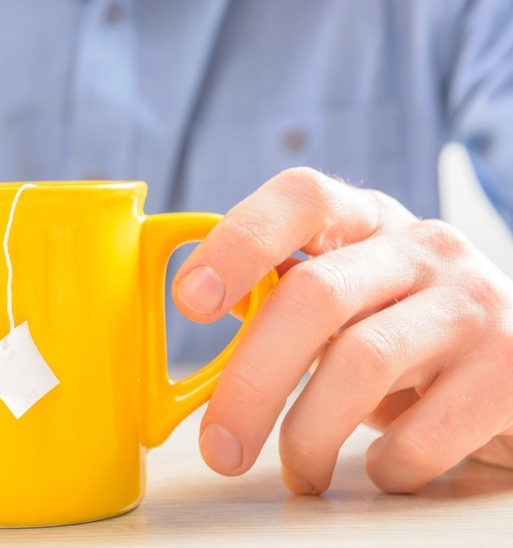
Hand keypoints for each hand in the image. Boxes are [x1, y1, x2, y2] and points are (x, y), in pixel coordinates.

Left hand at [172, 167, 512, 493]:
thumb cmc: (405, 329)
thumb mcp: (348, 293)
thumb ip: (281, 290)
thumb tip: (197, 298)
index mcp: (367, 219)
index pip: (300, 199)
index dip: (239, 242)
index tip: (189, 300)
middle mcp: (424, 248)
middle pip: (315, 295)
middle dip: (251, 380)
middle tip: (219, 446)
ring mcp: (473, 305)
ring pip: (361, 363)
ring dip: (308, 434)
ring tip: (298, 471)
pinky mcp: (511, 370)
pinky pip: (423, 431)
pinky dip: (386, 464)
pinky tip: (383, 468)